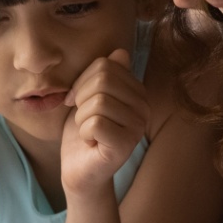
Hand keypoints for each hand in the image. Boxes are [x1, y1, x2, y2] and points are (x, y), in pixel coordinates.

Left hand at [60, 49, 149, 195]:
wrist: (79, 169)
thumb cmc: (84, 131)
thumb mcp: (89, 96)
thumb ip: (103, 75)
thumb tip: (120, 53)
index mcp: (137, 91)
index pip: (106, 64)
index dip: (83, 81)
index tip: (78, 101)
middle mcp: (144, 107)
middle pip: (103, 80)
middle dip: (81, 99)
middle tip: (83, 119)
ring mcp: (137, 127)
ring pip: (98, 102)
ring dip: (82, 118)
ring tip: (89, 131)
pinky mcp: (125, 146)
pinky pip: (95, 123)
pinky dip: (83, 132)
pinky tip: (91, 142)